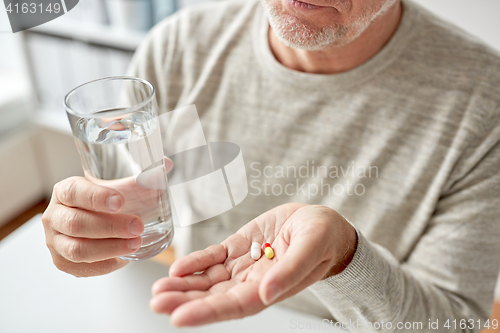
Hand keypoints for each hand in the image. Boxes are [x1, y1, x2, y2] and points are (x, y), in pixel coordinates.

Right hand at [42, 159, 172, 276]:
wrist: (89, 222)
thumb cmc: (104, 204)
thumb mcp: (118, 189)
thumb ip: (141, 179)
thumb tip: (166, 165)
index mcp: (65, 191)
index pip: (74, 192)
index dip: (96, 197)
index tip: (120, 201)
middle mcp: (54, 216)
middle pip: (77, 224)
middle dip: (110, 227)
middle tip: (137, 226)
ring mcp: (55, 242)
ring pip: (78, 249)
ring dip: (110, 248)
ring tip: (135, 244)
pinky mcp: (62, 262)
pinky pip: (82, 267)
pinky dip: (105, 264)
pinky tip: (123, 259)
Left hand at [150, 203, 356, 325]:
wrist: (321, 223)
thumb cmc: (322, 237)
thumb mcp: (311, 247)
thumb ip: (290, 270)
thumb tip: (266, 293)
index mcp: (269, 288)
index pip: (233, 306)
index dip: (206, 312)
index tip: (178, 317)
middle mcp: (251, 282)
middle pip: (213, 296)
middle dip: (184, 300)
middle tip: (157, 301)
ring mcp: (243, 264)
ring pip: (208, 279)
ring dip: (183, 284)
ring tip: (158, 288)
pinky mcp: (238, 246)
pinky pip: (213, 257)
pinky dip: (196, 261)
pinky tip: (178, 266)